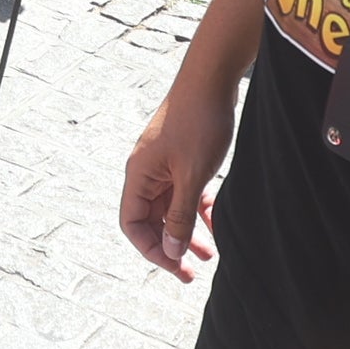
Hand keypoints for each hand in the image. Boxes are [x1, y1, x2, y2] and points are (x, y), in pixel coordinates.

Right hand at [117, 71, 232, 279]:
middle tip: (193, 271)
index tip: (177, 267)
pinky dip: (199, 209)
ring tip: (212, 253)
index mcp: (139, 176)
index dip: (151, 250)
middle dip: (172, 245)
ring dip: (188, 231)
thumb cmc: (199, 122)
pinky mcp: (184, 157)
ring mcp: (165, 164)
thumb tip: (171, 249)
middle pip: (151, 220)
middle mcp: (147, 172)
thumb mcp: (192, 176)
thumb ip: (180, 216)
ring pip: (172, 208)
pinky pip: (186, 192)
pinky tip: (217, 219)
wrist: (213, 77)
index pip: (132, 225)